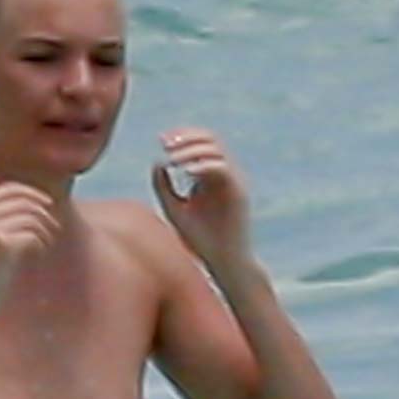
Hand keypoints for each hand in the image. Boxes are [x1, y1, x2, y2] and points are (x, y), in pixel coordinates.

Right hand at [0, 182, 58, 317]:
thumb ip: (1, 215)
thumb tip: (34, 198)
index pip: (9, 188)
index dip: (33, 194)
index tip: (47, 204)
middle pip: (23, 200)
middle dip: (43, 210)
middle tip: (55, 225)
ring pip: (31, 216)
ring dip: (45, 228)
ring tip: (48, 241)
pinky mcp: (1, 244)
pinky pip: (32, 234)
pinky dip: (41, 241)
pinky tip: (40, 251)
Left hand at [152, 128, 250, 269]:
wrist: (222, 261)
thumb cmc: (199, 239)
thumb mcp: (174, 209)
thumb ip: (163, 187)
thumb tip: (158, 162)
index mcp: (210, 176)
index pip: (200, 143)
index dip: (182, 136)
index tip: (162, 140)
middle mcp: (225, 174)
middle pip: (210, 140)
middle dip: (187, 138)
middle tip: (166, 144)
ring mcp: (234, 181)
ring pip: (216, 151)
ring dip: (192, 151)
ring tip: (173, 160)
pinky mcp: (239, 192)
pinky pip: (223, 169)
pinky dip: (204, 166)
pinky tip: (186, 173)